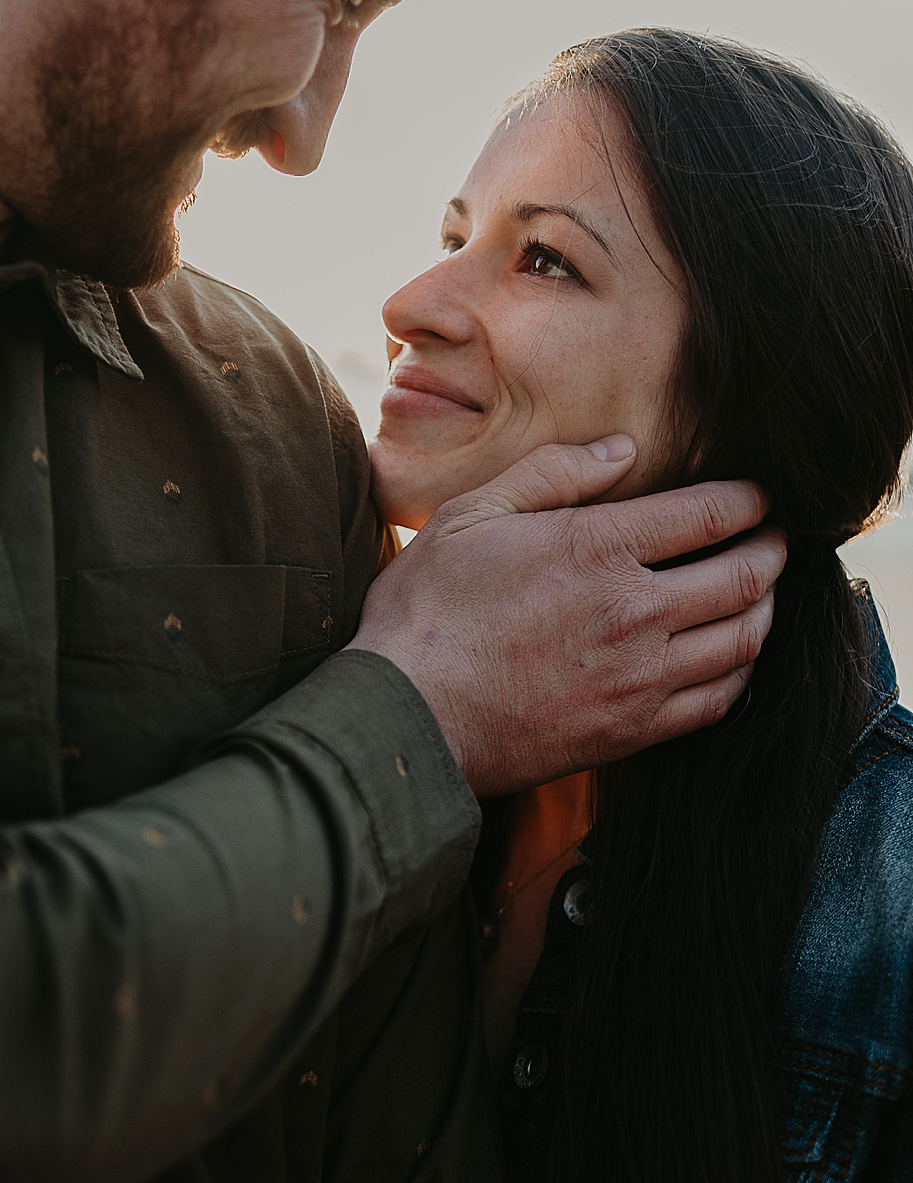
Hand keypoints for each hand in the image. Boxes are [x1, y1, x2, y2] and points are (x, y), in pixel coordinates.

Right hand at [349, 436, 784, 796]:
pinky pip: (719, 699)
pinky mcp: (633, 731)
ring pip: (743, 638)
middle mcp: (634, 612)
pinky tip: (732, 656)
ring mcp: (639, 677)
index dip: (749, 500)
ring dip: (765, 608)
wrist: (407, 720)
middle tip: (775, 537)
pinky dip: (741, 671)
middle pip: (745, 574)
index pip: (710, 514)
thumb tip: (622, 451)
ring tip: (761, 591)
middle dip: (772, 548)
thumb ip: (551, 473)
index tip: (759, 495)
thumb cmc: (426, 615)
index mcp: (597, 548)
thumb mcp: (469, 515)